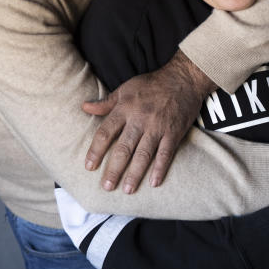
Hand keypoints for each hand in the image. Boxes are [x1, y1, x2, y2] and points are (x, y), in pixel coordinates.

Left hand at [81, 51, 214, 192]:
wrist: (183, 78)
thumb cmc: (152, 84)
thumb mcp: (126, 88)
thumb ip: (106, 102)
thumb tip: (84, 107)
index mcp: (125, 108)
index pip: (106, 132)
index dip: (96, 150)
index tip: (89, 166)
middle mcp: (139, 119)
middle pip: (123, 148)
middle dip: (114, 169)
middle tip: (107, 186)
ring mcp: (158, 127)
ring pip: (143, 154)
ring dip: (135, 173)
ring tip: (127, 190)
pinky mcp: (173, 132)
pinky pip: (166, 153)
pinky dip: (160, 168)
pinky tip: (154, 182)